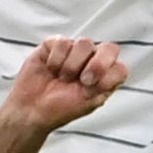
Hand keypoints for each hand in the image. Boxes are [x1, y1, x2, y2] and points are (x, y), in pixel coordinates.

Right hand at [0, 36, 127, 133]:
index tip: (91, 88)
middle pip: (110, 48)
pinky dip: (55, 59)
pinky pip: (62, 42)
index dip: (108, 75)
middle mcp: (93, 60)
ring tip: (61, 77)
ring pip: (84, 43)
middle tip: (82, 80)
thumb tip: (109, 67)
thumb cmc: (61, 108)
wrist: (32, 110)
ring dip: (71, 65)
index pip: (120, 67)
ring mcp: (75, 51)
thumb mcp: (89, 102)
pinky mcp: (55, 44)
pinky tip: (50, 69)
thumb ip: (106, 85)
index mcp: (105, 76)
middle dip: (97, 65)